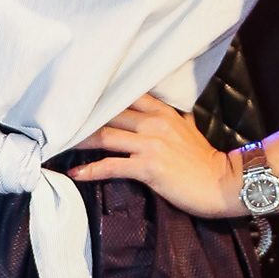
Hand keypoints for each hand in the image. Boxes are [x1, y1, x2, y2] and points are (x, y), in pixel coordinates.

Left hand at [66, 93, 244, 217]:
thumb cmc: (203, 160)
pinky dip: (91, 170)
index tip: (77, 97)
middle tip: (57, 121)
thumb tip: (162, 109)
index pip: (125, 94)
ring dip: (79, 142)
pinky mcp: (148, 166)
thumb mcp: (187, 129)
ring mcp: (150, 144)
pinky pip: (112, 166)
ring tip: (58, 144)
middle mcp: (154, 123)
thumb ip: (171, 117)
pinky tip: (76, 173)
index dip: (99, 95)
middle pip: (108, 113)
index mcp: (161, 111)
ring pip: (105, 136)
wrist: (221, 183)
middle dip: (81, 118)